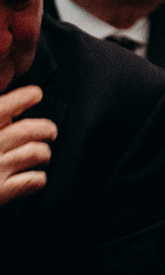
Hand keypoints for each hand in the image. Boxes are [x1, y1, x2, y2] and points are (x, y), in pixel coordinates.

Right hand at [0, 85, 53, 204]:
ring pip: (35, 153)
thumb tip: (9, 114)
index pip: (4, 107)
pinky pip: (32, 180)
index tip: (35, 94)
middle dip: (45, 129)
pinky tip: (36, 178)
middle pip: (27, 130)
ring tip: (44, 156)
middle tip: (50, 131)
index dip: (24, 97)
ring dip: (44, 154)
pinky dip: (39, 178)